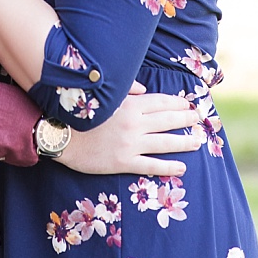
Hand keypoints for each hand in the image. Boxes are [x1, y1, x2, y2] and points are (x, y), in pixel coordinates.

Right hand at [59, 82, 201, 176]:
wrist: (58, 134)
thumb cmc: (77, 111)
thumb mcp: (101, 95)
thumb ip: (125, 89)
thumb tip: (145, 89)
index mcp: (128, 106)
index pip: (160, 102)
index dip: (177, 103)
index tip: (189, 104)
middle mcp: (133, 125)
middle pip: (168, 121)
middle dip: (186, 119)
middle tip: (199, 119)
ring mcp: (130, 145)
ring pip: (165, 143)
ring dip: (184, 142)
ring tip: (197, 141)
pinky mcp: (124, 162)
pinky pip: (152, 165)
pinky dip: (169, 167)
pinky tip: (181, 168)